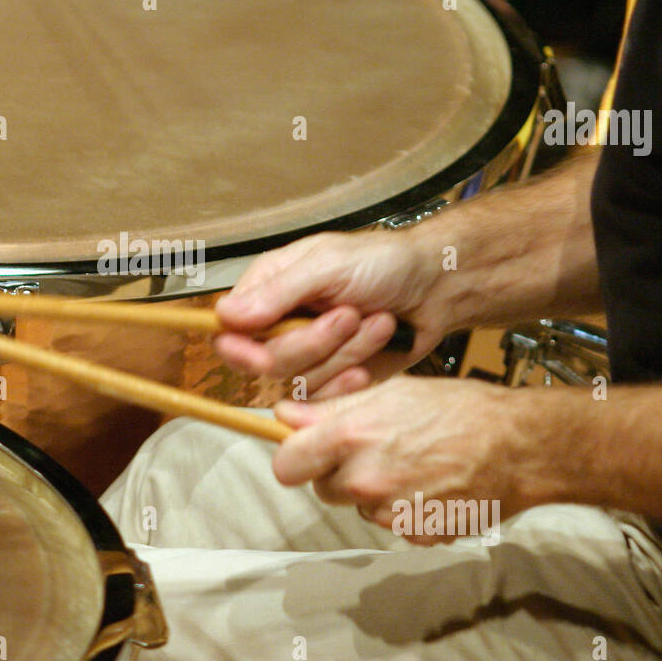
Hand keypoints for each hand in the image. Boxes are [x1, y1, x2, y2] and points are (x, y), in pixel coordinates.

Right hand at [214, 231, 448, 397]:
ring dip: (344, 352)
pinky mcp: (333, 379)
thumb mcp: (328, 265)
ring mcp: (308, 355)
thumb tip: (225, 315)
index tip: (261, 350)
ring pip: (299, 380)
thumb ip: (277, 292)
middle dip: (311, 344)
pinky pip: (326, 397)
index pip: (229, 330)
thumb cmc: (385, 263)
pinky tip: (374, 352)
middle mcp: (281, 324)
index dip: (240, 347)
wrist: (435, 288)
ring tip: (376, 321)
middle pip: (264, 362)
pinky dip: (353, 377)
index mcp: (269, 289)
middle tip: (348, 315)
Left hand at [271, 377, 547, 543]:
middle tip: (371, 448)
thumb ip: (331, 409)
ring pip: (357, 505)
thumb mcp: (393, 392)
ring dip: (371, 490)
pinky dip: (402, 508)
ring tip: (410, 462)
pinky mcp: (413, 535)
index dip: (294, 456)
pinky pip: (390, 522)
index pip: (286, 464)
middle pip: (322, 487)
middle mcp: (365, 480)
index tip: (303, 450)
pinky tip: (428, 484)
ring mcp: (389, 513)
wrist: (519, 447)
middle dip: (337, 471)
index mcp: (353, 438)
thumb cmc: (461, 410)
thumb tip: (286, 415)